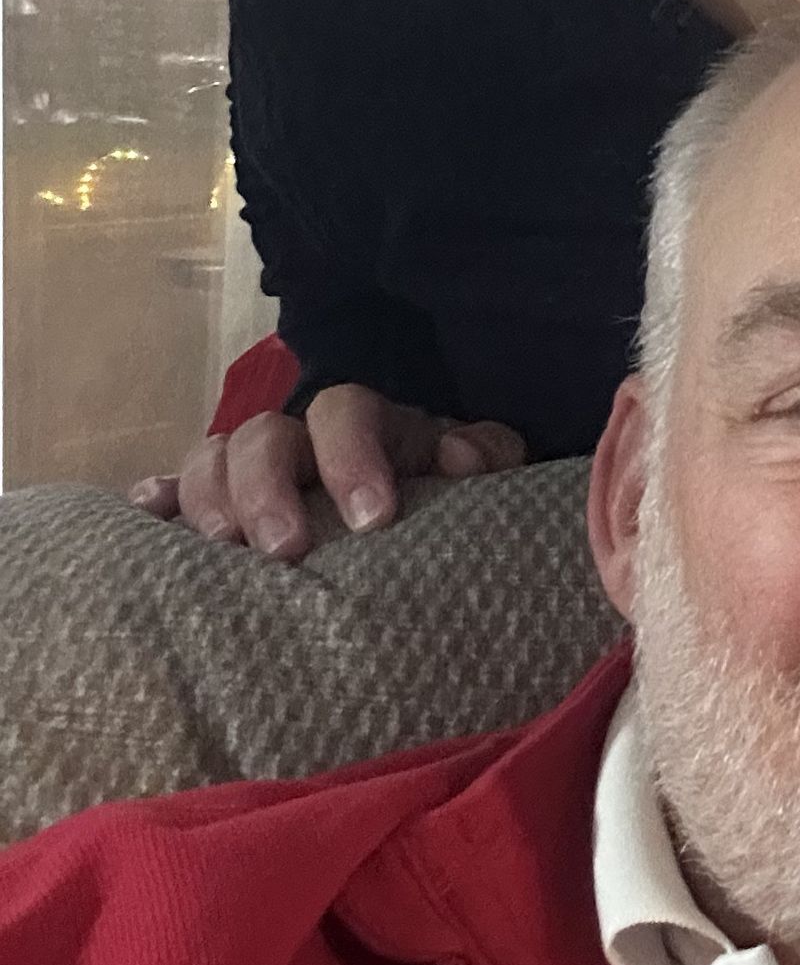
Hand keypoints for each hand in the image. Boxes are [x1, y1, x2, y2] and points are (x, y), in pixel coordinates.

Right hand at [127, 384, 526, 561]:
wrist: (421, 524)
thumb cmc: (450, 494)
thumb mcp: (478, 469)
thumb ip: (486, 454)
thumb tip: (461, 457)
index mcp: (367, 425)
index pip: (346, 412)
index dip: (351, 455)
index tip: (371, 519)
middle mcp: (302, 441)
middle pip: (262, 436)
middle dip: (265, 489)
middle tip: (284, 552)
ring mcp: (256, 475)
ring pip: (211, 460)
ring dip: (208, 500)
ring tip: (219, 550)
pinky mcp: (225, 511)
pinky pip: (175, 494)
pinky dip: (159, 501)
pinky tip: (147, 516)